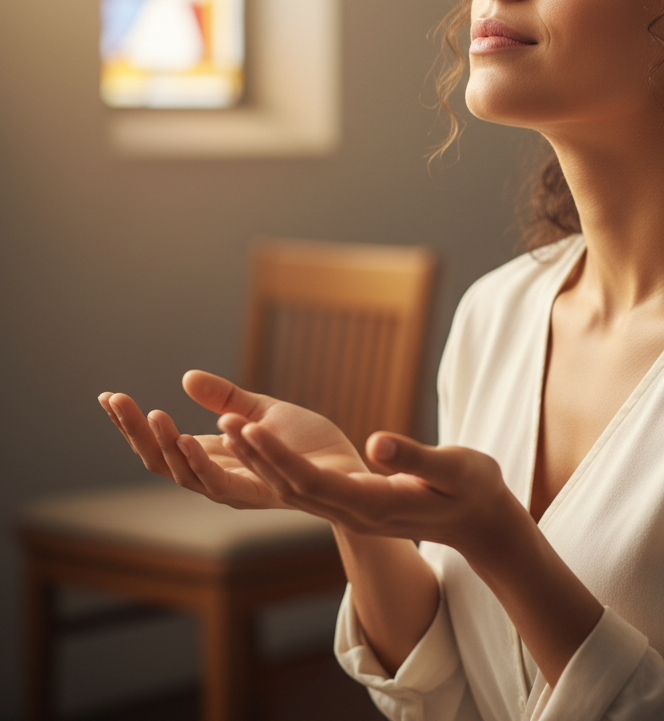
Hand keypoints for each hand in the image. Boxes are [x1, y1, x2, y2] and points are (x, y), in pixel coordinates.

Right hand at [98, 371, 368, 509]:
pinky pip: (246, 479)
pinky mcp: (281, 489)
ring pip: (201, 479)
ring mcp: (250, 489)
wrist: (352, 470)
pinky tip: (217, 428)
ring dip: (178, 448)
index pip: (162, 446)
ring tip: (159, 415)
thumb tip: (185, 377)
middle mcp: (225, 480)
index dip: (133, 425)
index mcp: (216, 460)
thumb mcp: (263, 412)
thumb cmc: (309, 445)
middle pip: (168, 465)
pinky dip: (231, 454)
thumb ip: (226, 399)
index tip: (108, 396)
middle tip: (117, 401)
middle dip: (139, 435)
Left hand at [226, 414, 520, 561]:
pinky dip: (279, 466)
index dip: (278, 457)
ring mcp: (353, 512)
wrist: (483, 523)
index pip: (314, 483)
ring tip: (232, 426)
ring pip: (295, 489)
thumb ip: (415, 458)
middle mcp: (356, 514)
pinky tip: (262, 445)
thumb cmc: (474, 490)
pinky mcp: (355, 504)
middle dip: (256, 456)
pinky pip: (306, 488)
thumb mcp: (453, 469)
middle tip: (225, 420)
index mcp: (376, 505)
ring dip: (262, 461)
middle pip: (293, 488)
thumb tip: (376, 443)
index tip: (251, 427)